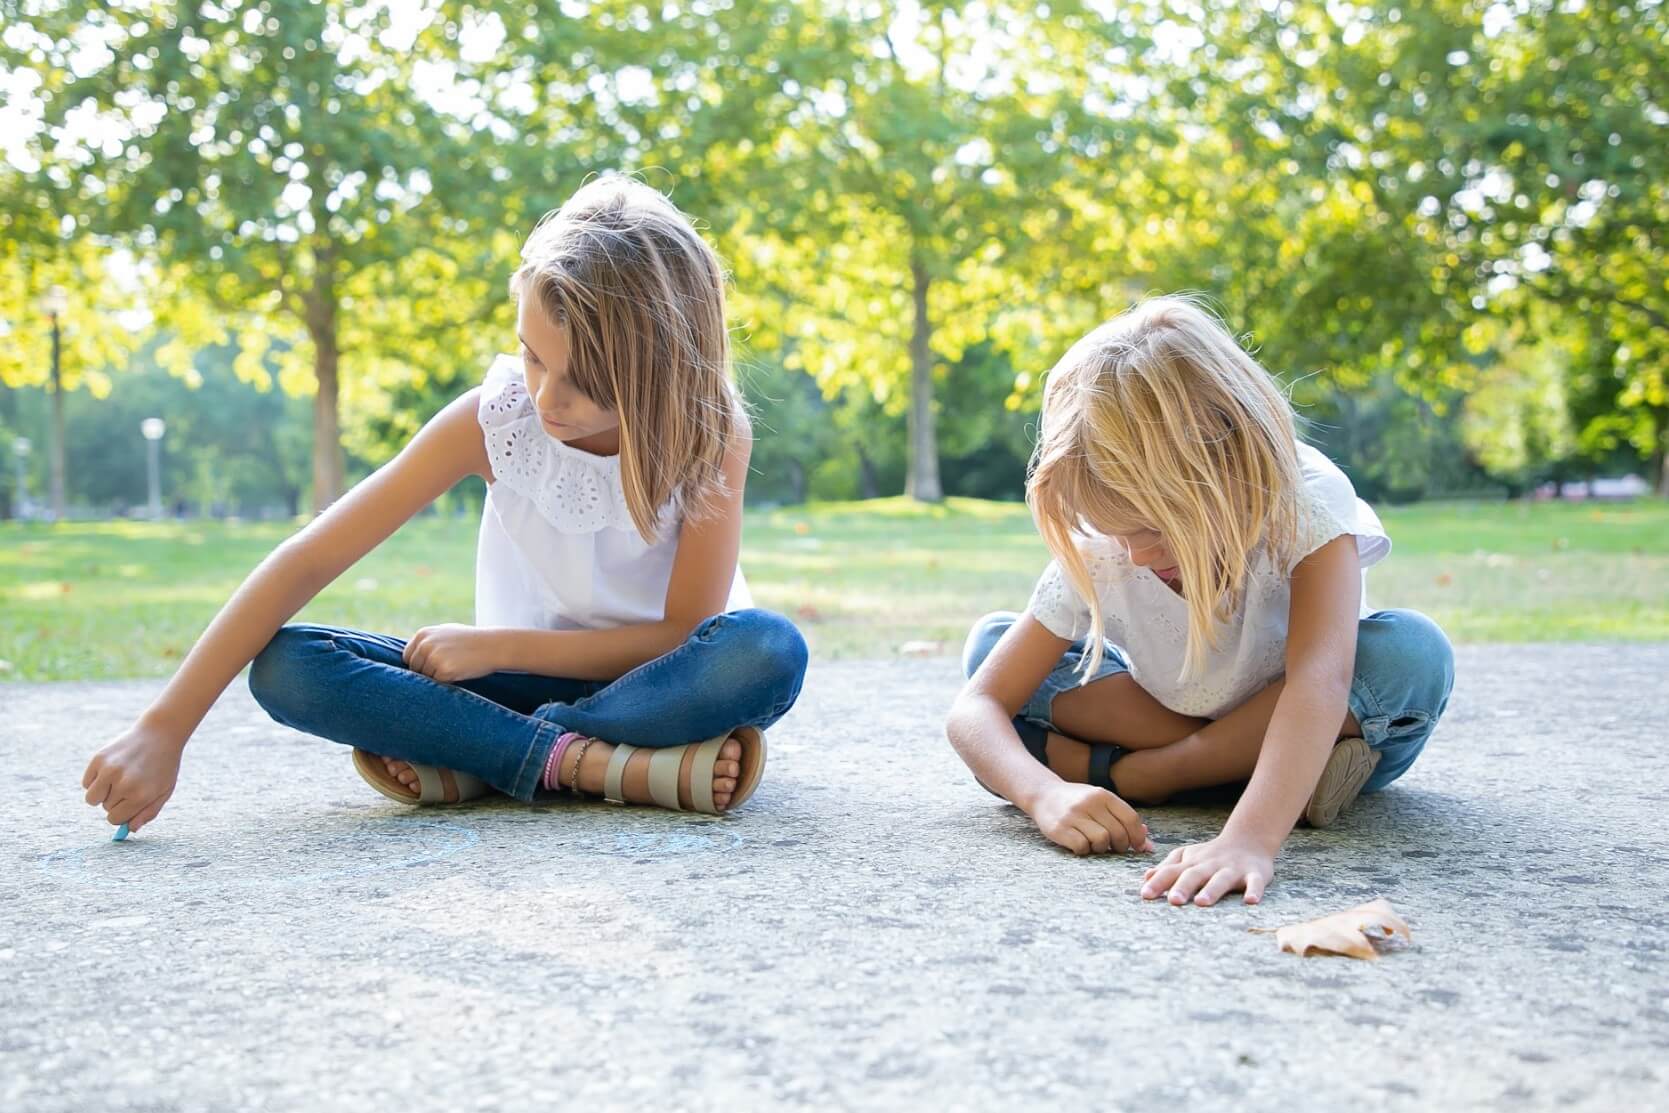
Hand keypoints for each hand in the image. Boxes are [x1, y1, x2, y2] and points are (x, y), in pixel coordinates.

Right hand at [82, 721, 185, 833]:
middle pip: (106, 808)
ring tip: (117, 780)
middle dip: (116, 800)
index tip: (129, 805)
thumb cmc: (163, 766)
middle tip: (131, 783)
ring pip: (91, 798)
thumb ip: (148, 813)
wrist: (160, 733)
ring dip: (102, 793)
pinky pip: (86, 783)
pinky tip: (111, 770)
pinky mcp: (99, 759)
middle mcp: (124, 784)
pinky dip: (94, 780)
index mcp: (141, 795)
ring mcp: (109, 770)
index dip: (121, 814)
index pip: (115, 819)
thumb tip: (129, 829)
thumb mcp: (164, 791)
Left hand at [403, 623, 501, 682]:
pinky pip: (437, 683)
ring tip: (456, 667)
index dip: (420, 664)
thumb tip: (411, 656)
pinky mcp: (442, 671)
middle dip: (427, 672)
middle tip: (447, 667)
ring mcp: (432, 658)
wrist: (493, 646)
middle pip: (414, 669)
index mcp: (422, 634)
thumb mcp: (445, 633)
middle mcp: (424, 645)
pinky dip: (447, 681)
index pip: (408, 657)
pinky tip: (460, 672)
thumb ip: (428, 641)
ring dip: (437, 677)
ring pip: (426, 678)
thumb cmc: (471, 640)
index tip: (432, 665)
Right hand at [1028, 781, 1153, 855]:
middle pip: (1118, 833)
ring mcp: (1073, 815)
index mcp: (1103, 795)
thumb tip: (1148, 846)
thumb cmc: (1078, 802)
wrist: (1043, 795)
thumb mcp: (1101, 803)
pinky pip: (1082, 847)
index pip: (1130, 818)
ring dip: (1101, 848)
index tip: (1138, 847)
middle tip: (1114, 847)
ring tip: (1094, 844)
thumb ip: (1123, 819)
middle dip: (1120, 845)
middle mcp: (1089, 802)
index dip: (1138, 837)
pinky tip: (1080, 844)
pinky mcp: (1059, 828)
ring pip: (1101, 841)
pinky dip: (1084, 850)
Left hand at [1141, 836, 1273, 906]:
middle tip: (1173, 901)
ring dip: (1212, 890)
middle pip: (1194, 875)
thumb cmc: (1211, 855)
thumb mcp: (1188, 857)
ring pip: (1221, 879)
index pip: (1172, 872)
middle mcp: (1210, 865)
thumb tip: (1146, 877)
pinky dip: (1254, 891)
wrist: (1248, 839)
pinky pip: (1255, 882)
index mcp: (1192, 863)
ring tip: (1202, 903)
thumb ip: (1168, 868)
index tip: (1145, 895)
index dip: (1158, 883)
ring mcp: (1233, 869)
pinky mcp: (1255, 873)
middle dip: (1183, 887)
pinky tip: (1251, 901)